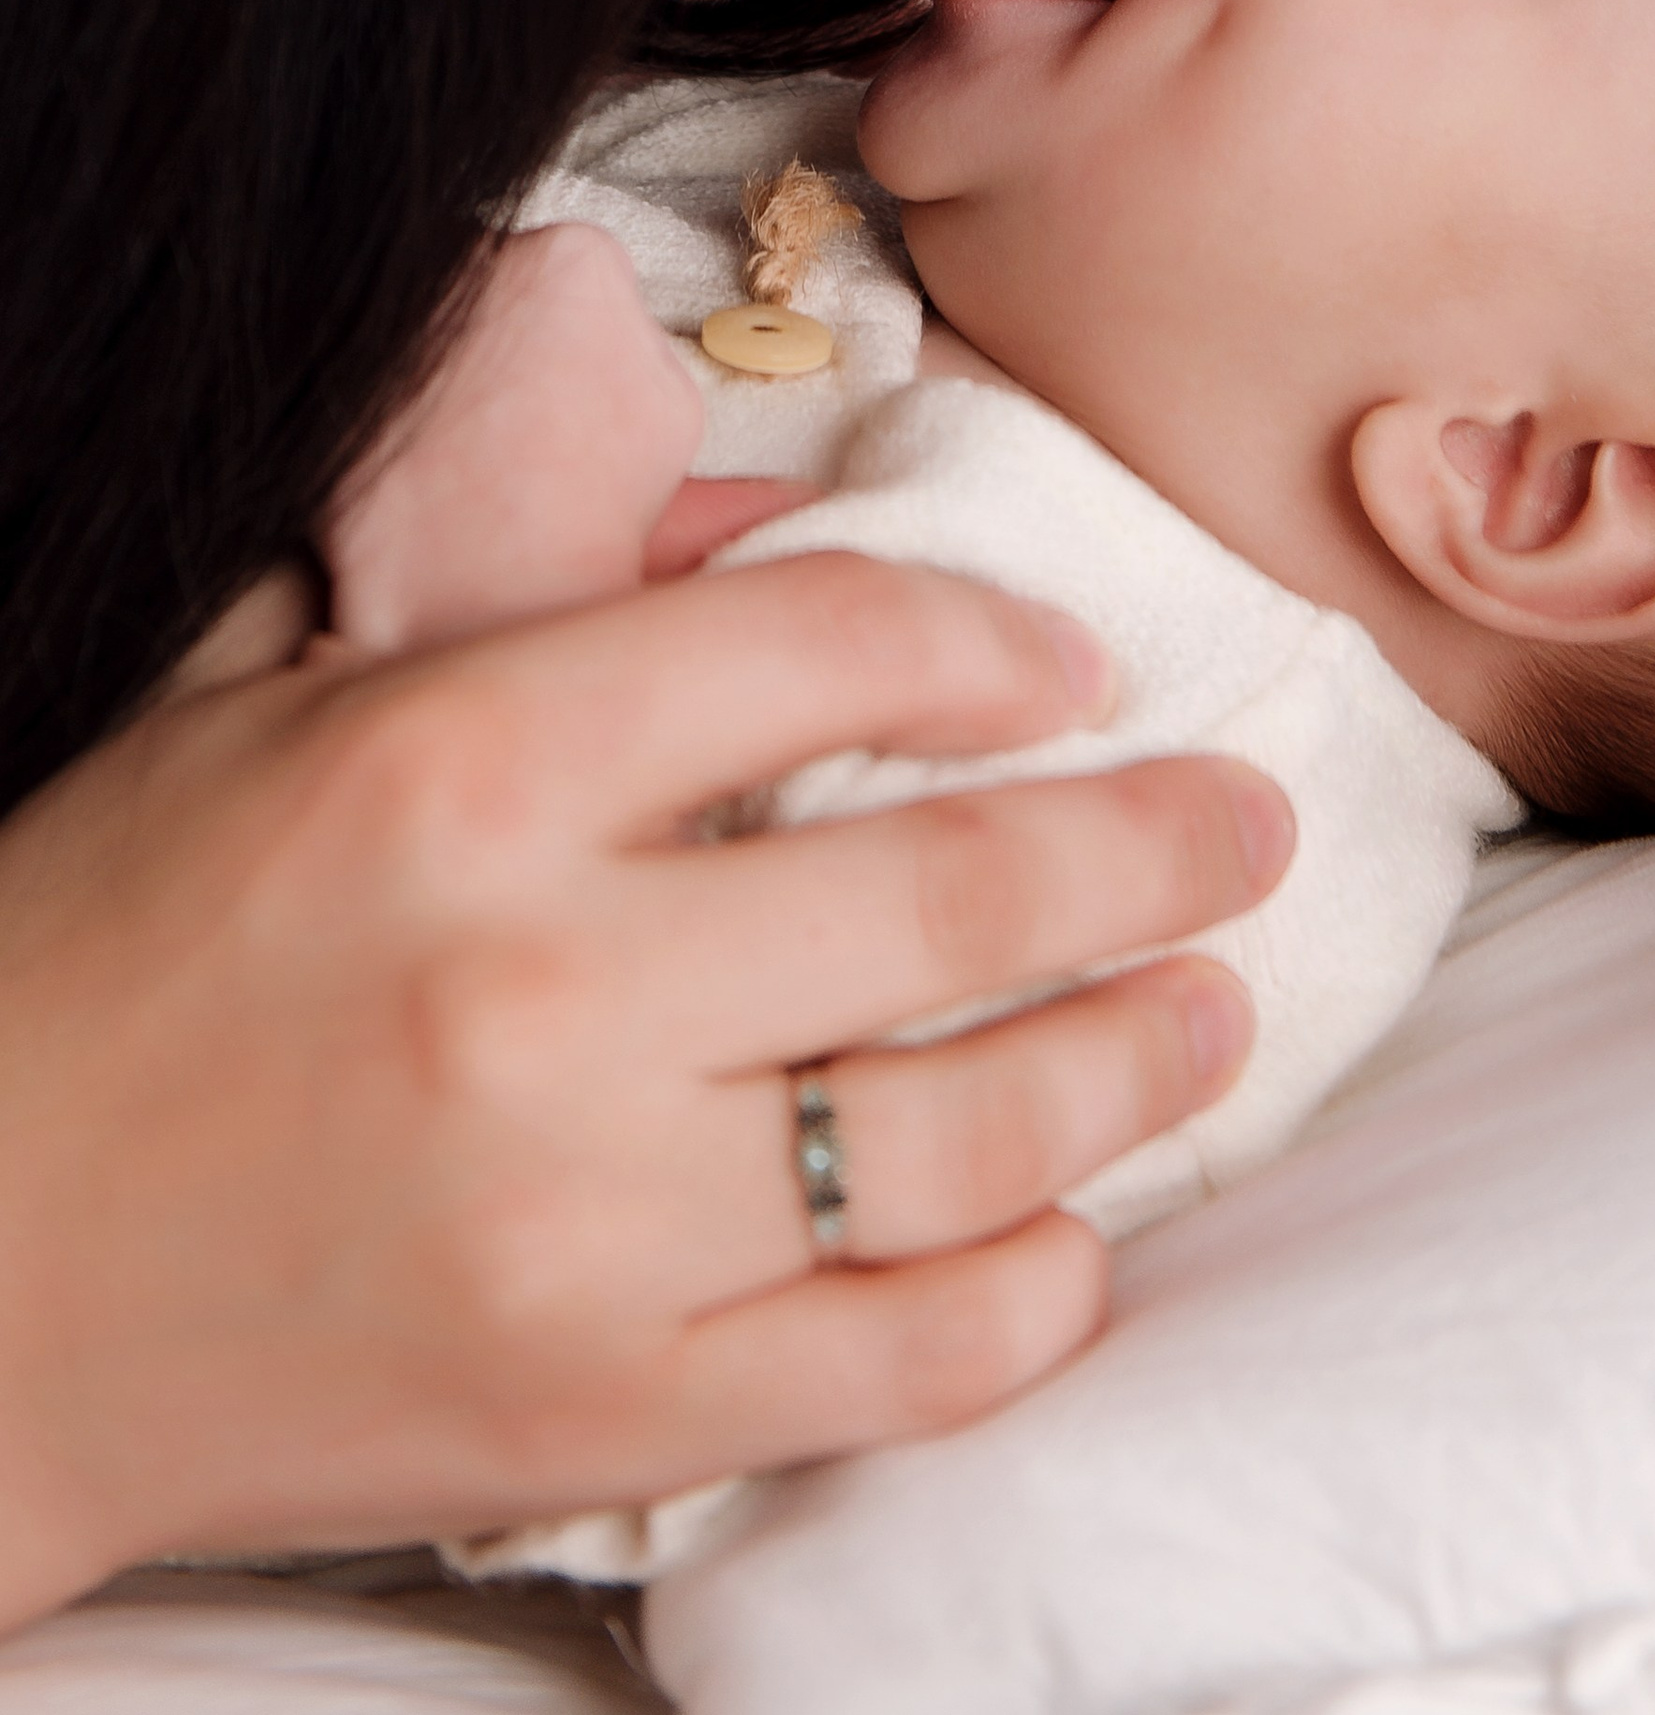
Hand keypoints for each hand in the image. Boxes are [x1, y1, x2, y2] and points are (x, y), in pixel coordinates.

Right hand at [0, 551, 1285, 1620]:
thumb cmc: (106, 950)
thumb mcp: (280, 698)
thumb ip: (516, 595)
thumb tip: (754, 535)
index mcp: (465, 763)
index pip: (826, 646)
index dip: (991, 639)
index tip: (1070, 660)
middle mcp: (547, 983)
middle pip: (948, 886)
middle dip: (1144, 842)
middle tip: (1244, 821)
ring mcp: (588, 1219)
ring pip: (965, 1127)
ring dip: (1132, 1054)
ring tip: (1210, 1003)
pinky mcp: (598, 1415)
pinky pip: (893, 1358)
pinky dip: (1025, 1298)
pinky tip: (1081, 1239)